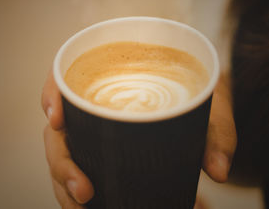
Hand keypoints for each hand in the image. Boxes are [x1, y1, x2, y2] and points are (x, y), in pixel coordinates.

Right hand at [41, 70, 235, 206]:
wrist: (200, 90)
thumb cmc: (197, 85)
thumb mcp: (211, 98)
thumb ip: (217, 130)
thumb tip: (217, 172)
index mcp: (109, 74)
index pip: (64, 75)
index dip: (51, 95)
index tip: (56, 119)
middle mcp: (92, 103)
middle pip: (58, 130)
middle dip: (62, 163)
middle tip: (84, 192)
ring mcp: (94, 128)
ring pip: (64, 155)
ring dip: (66, 185)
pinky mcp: (103, 148)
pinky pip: (82, 167)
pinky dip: (78, 190)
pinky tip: (90, 207)